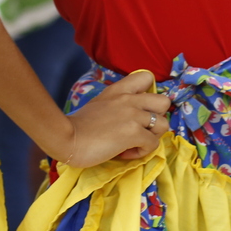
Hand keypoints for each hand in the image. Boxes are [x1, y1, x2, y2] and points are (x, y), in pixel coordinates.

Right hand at [56, 70, 170, 167]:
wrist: (66, 138)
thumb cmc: (79, 126)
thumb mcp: (100, 103)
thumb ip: (117, 104)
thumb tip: (130, 118)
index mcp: (119, 89)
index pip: (147, 77)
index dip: (150, 94)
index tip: (140, 108)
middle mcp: (130, 99)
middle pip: (164, 102)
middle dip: (157, 118)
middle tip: (141, 129)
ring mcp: (134, 115)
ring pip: (164, 125)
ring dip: (151, 137)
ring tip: (134, 143)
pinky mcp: (134, 133)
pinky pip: (153, 144)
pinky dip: (141, 152)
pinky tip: (125, 153)